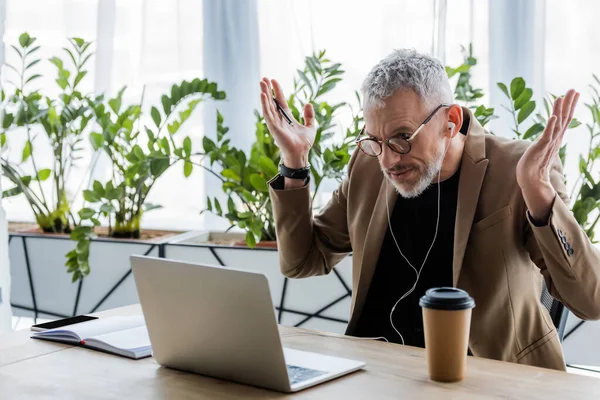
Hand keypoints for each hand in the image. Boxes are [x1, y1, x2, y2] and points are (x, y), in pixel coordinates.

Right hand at [259, 78, 315, 168]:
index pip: (280, 101)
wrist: (301, 154)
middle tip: (263, 78)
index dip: (277, 90)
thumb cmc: (304, 144)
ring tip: (262, 82)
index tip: (273, 80)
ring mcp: (275, 122)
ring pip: (268, 105)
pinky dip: (265, 104)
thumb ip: (309, 116)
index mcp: (287, 117)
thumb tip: (308, 103)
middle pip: (272, 101)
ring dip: (264, 93)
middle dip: (268, 90)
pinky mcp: (273, 127)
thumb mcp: (311, 127)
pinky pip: (267, 113)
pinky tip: (263, 95)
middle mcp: (279, 119)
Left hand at [516, 89, 579, 222]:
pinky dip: (550, 125)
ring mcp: (549, 143)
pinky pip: (547, 135)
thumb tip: (549, 132)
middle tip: (573, 89)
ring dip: (559, 110)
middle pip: (564, 118)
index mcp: (556, 138)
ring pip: (557, 124)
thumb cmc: (535, 164)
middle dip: (569, 103)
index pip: (565, 119)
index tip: (574, 93)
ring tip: (562, 97)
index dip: (569, 105)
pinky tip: (553, 116)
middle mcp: (555, 139)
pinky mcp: (541, 147)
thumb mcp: (544, 147)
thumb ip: (548, 139)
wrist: (531, 180)